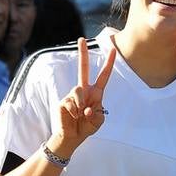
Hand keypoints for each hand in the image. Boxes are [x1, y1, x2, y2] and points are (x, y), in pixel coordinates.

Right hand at [50, 38, 116, 157]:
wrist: (72, 137)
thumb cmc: (86, 127)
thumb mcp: (98, 121)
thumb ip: (97, 114)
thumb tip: (86, 108)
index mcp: (95, 93)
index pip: (103, 76)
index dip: (108, 63)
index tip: (113, 50)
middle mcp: (84, 90)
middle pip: (82, 69)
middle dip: (82, 54)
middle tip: (81, 39)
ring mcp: (72, 95)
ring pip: (78, 90)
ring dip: (81, 103)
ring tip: (80, 114)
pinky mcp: (63, 101)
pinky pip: (70, 103)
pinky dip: (74, 112)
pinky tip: (73, 117)